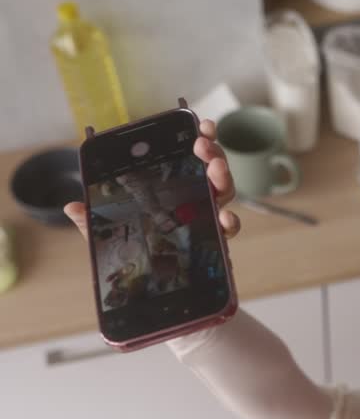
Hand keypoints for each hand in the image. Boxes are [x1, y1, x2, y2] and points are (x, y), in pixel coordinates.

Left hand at [63, 119, 240, 240]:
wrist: (158, 292)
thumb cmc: (137, 254)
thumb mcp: (110, 233)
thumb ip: (93, 220)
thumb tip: (71, 206)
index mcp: (173, 189)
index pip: (189, 158)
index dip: (199, 139)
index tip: (200, 125)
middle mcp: (195, 199)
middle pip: (211, 169)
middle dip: (212, 152)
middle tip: (203, 146)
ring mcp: (207, 218)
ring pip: (223, 191)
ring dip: (223, 177)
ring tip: (215, 169)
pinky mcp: (215, 241)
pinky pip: (228, 228)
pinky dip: (230, 222)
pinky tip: (224, 218)